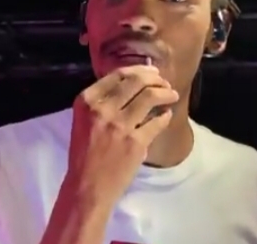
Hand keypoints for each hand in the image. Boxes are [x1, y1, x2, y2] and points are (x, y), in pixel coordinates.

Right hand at [64, 65, 178, 207]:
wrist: (87, 186)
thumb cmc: (84, 154)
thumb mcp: (84, 120)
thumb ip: (103, 101)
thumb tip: (133, 83)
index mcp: (86, 101)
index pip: (117, 75)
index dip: (139, 70)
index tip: (151, 72)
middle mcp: (102, 109)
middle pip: (136, 81)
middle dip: (156, 79)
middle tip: (165, 83)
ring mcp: (120, 126)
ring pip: (151, 97)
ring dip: (166, 93)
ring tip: (172, 95)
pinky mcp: (136, 142)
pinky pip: (158, 121)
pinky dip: (165, 116)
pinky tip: (166, 116)